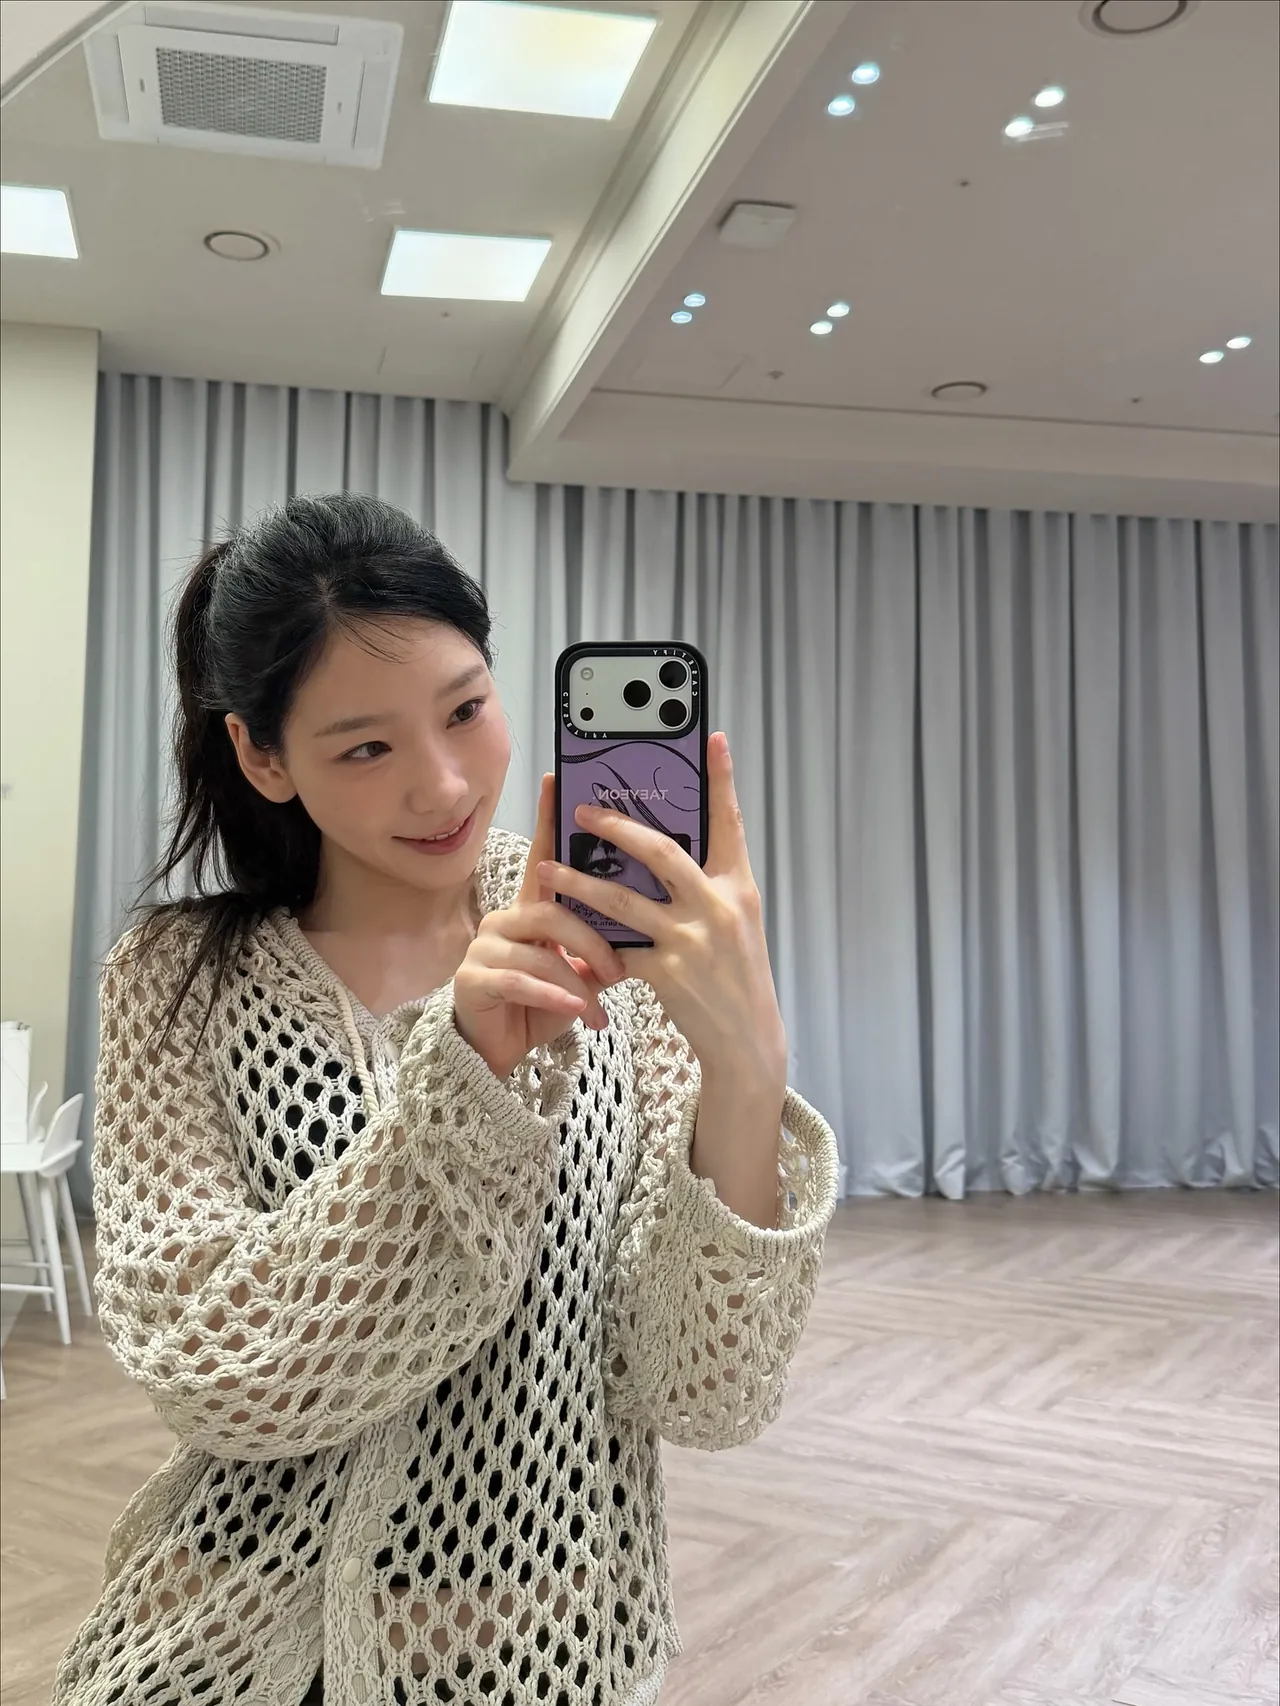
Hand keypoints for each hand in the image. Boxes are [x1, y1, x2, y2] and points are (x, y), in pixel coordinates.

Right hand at [454, 775, 625, 1079]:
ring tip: (599, 1005)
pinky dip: (555, 997)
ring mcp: (485, 947)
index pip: (545, 857)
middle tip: (619, 970)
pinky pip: (521, 980)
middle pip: (554, 910)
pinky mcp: (473, 979)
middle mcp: (506, 918)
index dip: (549, 818)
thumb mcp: (582, 971)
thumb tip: (654, 916)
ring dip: (577, 979)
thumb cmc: (546, 1002)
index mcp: (533, 908)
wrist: (500, 1051)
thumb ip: (604, 941)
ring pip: (541, 948)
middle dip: (592, 941)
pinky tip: (576, 1011)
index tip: (557, 778)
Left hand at [538, 732, 787, 1091]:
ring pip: (622, 900)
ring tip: (547, 869)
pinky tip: (567, 940)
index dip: (721, 780)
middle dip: (616, 827)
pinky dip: (591, 946)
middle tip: (581, 810)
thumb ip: (707, 888)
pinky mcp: (667, 973)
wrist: (748, 1041)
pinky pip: (617, 949)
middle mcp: (718, 907)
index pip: (730, 823)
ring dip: (578, 882)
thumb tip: (663, 854)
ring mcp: (692, 940)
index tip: (711, 739)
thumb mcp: (736, 924)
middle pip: (661, 851)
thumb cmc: (738, 977)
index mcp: (739, 887)